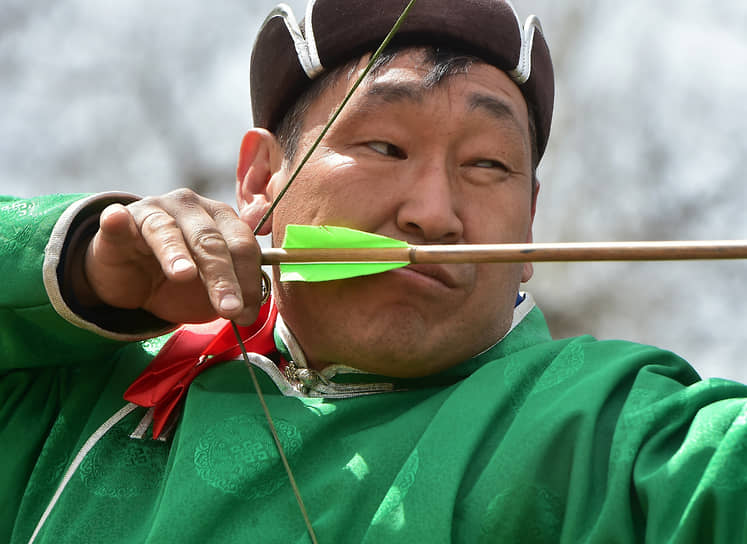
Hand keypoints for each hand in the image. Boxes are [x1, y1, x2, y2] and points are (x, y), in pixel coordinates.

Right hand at [81, 189, 262, 325]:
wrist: (132, 280)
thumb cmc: (181, 282)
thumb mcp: (211, 291)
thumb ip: (234, 292)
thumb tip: (250, 310)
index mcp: (222, 220)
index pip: (242, 244)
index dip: (248, 279)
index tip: (248, 313)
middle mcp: (191, 208)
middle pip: (210, 240)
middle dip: (222, 277)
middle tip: (229, 309)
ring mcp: (153, 210)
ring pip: (168, 231)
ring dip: (176, 254)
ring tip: (183, 275)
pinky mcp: (119, 220)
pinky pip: (118, 220)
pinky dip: (117, 221)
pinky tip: (117, 220)